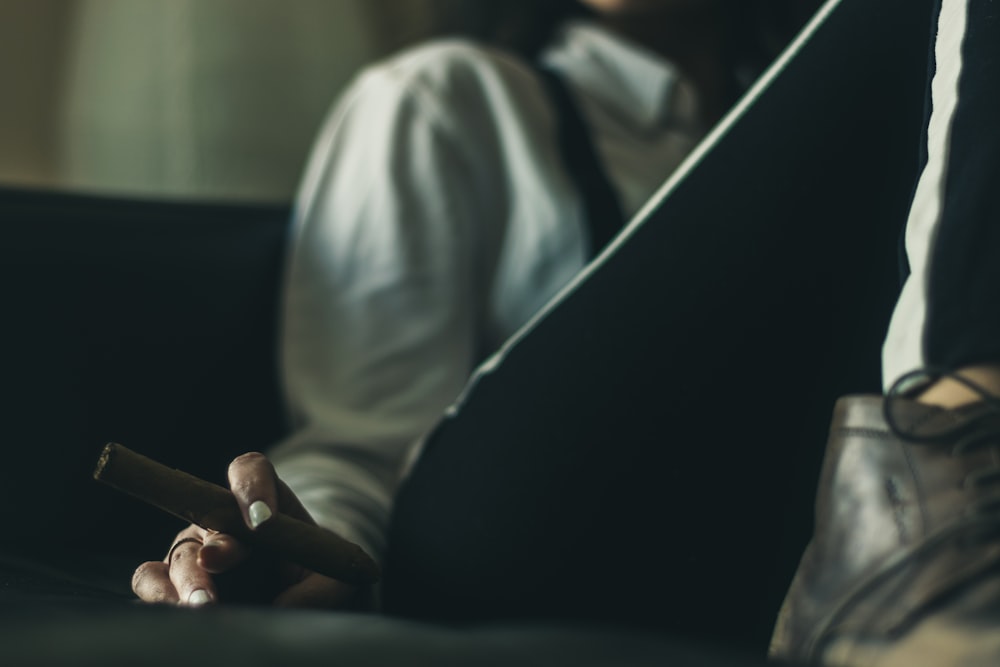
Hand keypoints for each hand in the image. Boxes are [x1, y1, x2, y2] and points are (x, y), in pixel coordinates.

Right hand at [131, 452, 361, 607]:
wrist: (302, 605)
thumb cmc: (319, 580)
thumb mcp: (334, 580)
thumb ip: (317, 590)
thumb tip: (281, 608)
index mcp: (265, 502)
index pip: (251, 471)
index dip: (252, 486)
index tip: (262, 520)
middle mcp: (223, 521)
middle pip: (208, 516)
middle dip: (216, 541)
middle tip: (219, 560)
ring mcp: (196, 550)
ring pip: (179, 553)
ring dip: (186, 576)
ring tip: (202, 604)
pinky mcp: (174, 582)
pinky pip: (152, 580)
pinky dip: (159, 594)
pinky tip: (174, 611)